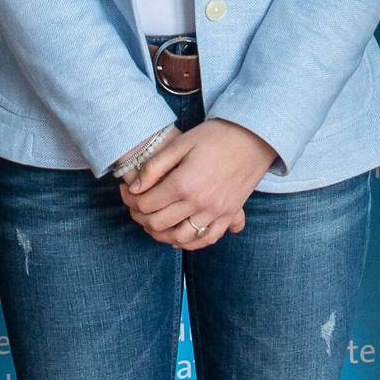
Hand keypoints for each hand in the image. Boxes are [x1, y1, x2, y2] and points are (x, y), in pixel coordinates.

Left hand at [121, 119, 272, 250]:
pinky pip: (207, 240)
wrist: (253, 137)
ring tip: (153, 223)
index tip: (127, 192)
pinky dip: (189, 243)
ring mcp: (216, 212)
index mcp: (184, 183)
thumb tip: (135, 188)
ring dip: (162, 234)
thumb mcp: (180, 143)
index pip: (147, 204)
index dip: (131, 200)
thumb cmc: (215, 136)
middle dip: (141, 218)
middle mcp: (199, 203)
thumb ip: (155, 167)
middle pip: (159, 223)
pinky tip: (179, 236)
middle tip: (135, 207)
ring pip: (180, 238)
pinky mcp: (229, 215)